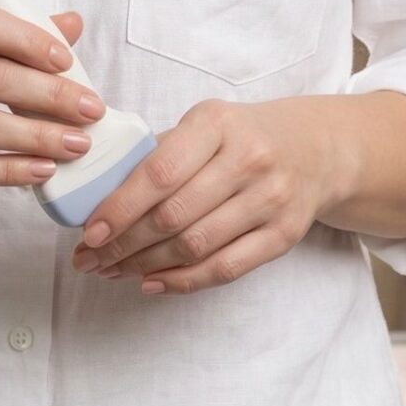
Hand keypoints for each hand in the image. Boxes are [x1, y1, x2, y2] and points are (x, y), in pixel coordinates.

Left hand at [70, 95, 338, 293]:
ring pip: (196, 246)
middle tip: (89, 259)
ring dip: (145, 265)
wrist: (317, 148)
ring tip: (113, 271)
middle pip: (174, 216)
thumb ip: (159, 153)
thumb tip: (99, 195)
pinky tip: (152, 282)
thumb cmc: (243, 136)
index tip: (88, 232)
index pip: (159, 172)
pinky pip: (226, 269)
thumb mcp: (204, 123)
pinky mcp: (284, 235)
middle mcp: (248, 160)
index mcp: (217, 124)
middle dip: (123, 244)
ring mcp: (270, 200)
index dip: (119, 207)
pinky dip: (183, 282)